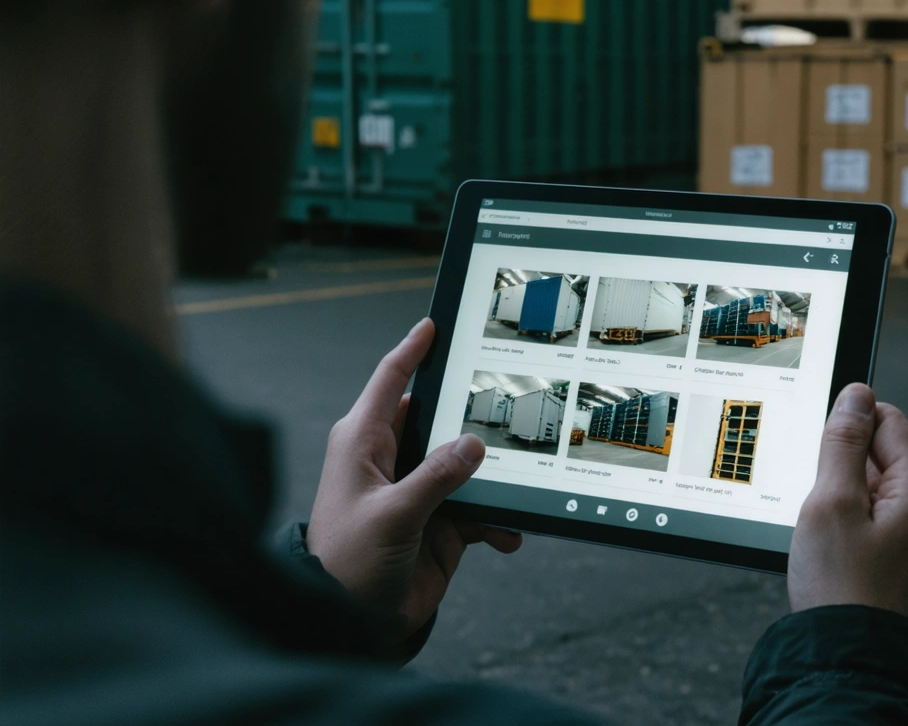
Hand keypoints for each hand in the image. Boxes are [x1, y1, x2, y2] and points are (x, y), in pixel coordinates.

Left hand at [307, 318, 522, 639]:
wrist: (352, 626)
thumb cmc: (348, 563)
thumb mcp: (392, 515)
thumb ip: (436, 477)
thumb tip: (473, 444)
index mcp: (363, 442)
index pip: (391, 380)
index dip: (412, 350)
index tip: (433, 324)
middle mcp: (391, 458)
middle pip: (440, 417)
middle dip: (472, 414)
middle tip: (506, 404)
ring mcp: (418, 489)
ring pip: (466, 462)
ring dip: (492, 475)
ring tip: (517, 480)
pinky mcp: (440, 521)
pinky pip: (480, 506)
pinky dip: (497, 517)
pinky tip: (508, 532)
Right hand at [788, 384, 907, 649]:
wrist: (861, 674)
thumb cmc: (840, 589)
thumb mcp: (827, 504)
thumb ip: (842, 443)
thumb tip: (858, 394)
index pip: (887, 424)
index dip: (848, 431)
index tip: (821, 456)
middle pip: (889, 475)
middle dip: (851, 487)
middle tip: (822, 522)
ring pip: (895, 521)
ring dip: (865, 527)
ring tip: (836, 561)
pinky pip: (905, 561)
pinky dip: (880, 563)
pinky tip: (857, 585)